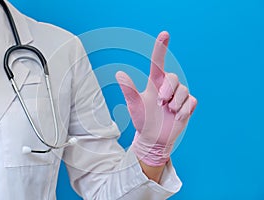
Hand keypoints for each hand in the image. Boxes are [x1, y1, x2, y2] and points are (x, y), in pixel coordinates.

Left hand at [116, 31, 196, 165]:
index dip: (160, 48)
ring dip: (176, 103)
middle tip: (161, 103)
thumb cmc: (142, 120)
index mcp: (154, 83)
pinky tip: (177, 117)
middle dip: (168, 91)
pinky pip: (192, 101)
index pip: (157, 62)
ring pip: (184, 90)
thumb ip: (129, 90)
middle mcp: (167, 87)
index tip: (165, 34)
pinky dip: (185, 110)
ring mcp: (178, 96)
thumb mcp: (135, 106)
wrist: (154, 138)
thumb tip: (119, 73)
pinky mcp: (188, 105)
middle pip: (173, 77)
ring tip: (168, 112)